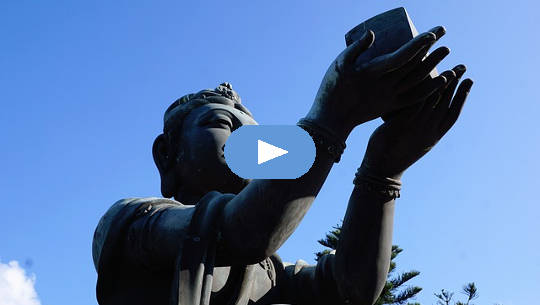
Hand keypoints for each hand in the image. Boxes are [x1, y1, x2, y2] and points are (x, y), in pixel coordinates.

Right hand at [305, 26, 449, 139]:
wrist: (332, 118)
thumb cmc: (332, 88)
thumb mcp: (338, 65)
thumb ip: (356, 48)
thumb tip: (372, 33)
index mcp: (372, 73)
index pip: (401, 56)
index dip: (418, 45)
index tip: (432, 34)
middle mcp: (385, 86)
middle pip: (414, 67)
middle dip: (432, 51)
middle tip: (444, 36)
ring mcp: (389, 97)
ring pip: (418, 82)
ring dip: (435, 68)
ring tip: (448, 54)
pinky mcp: (390, 106)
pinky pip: (414, 98)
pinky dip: (430, 89)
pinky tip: (442, 81)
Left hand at [360, 65, 473, 179]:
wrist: (381, 170)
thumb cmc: (393, 155)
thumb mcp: (412, 142)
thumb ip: (419, 127)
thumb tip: (421, 114)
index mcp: (434, 136)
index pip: (453, 113)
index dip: (463, 96)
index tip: (469, 81)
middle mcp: (429, 130)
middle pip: (446, 103)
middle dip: (456, 84)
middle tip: (463, 66)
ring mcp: (417, 127)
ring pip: (434, 101)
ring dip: (444, 84)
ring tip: (450, 68)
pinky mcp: (403, 124)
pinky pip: (416, 103)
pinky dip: (423, 91)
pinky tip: (426, 78)